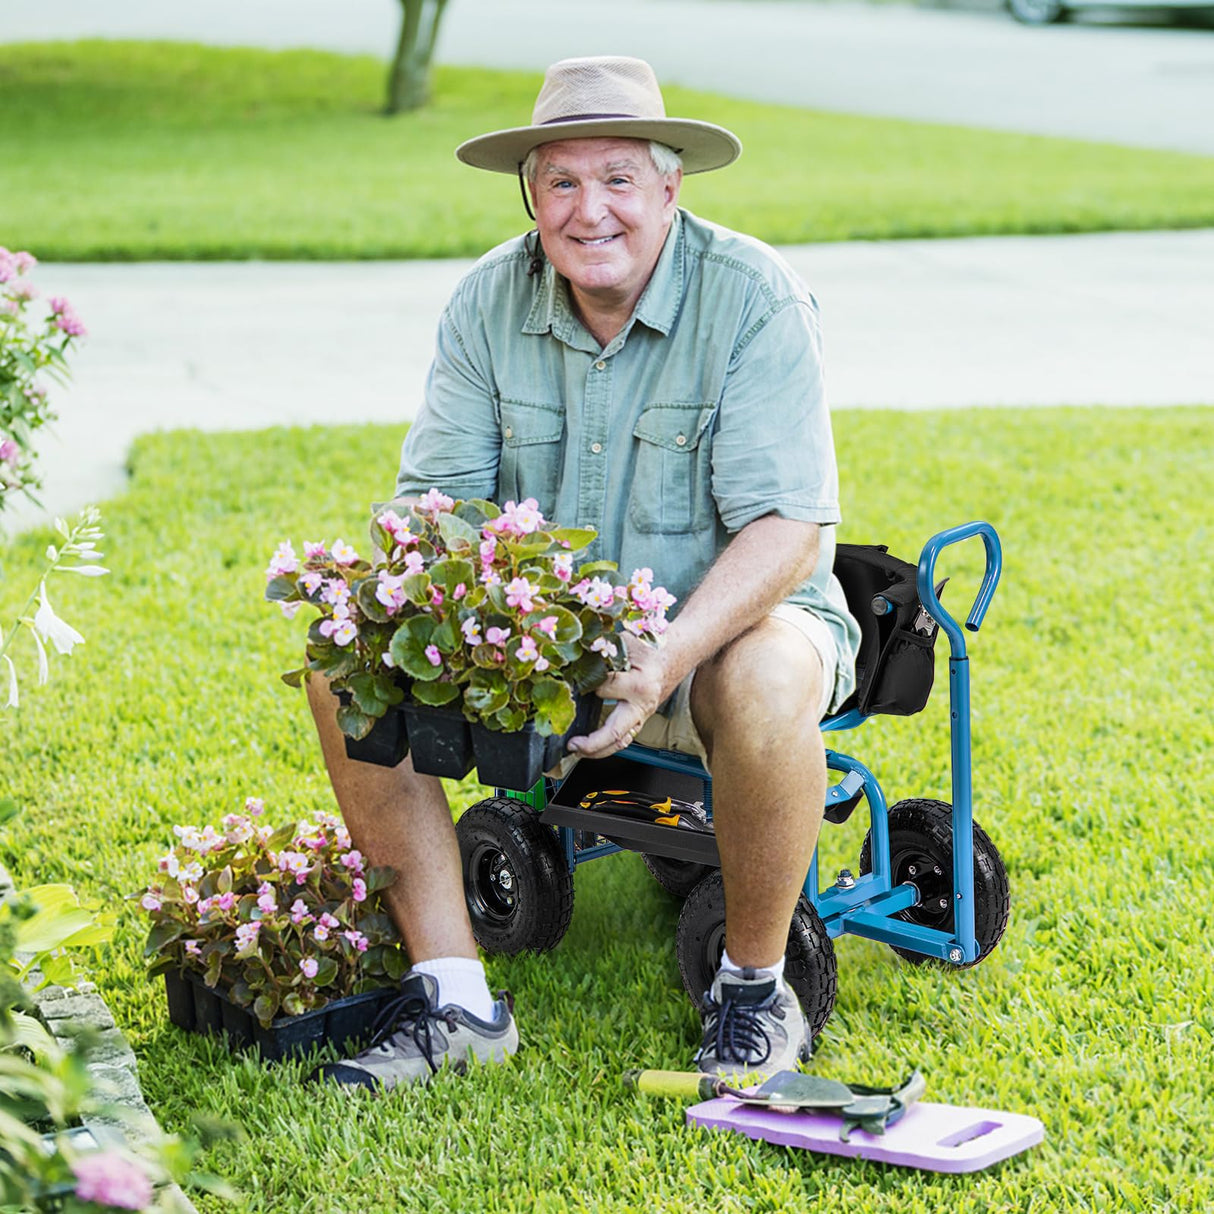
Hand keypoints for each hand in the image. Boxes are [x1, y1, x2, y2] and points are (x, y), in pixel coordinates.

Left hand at [568, 635, 671, 759]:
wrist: (676, 654)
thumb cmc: (652, 648)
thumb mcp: (627, 641)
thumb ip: (603, 648)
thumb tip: (576, 651)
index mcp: (639, 685)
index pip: (604, 689)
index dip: (586, 683)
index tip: (574, 680)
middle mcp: (642, 705)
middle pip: (615, 733)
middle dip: (591, 743)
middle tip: (572, 744)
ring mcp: (642, 715)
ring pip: (621, 742)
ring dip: (598, 751)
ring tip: (578, 750)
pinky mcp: (640, 719)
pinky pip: (623, 738)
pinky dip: (606, 746)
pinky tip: (591, 747)